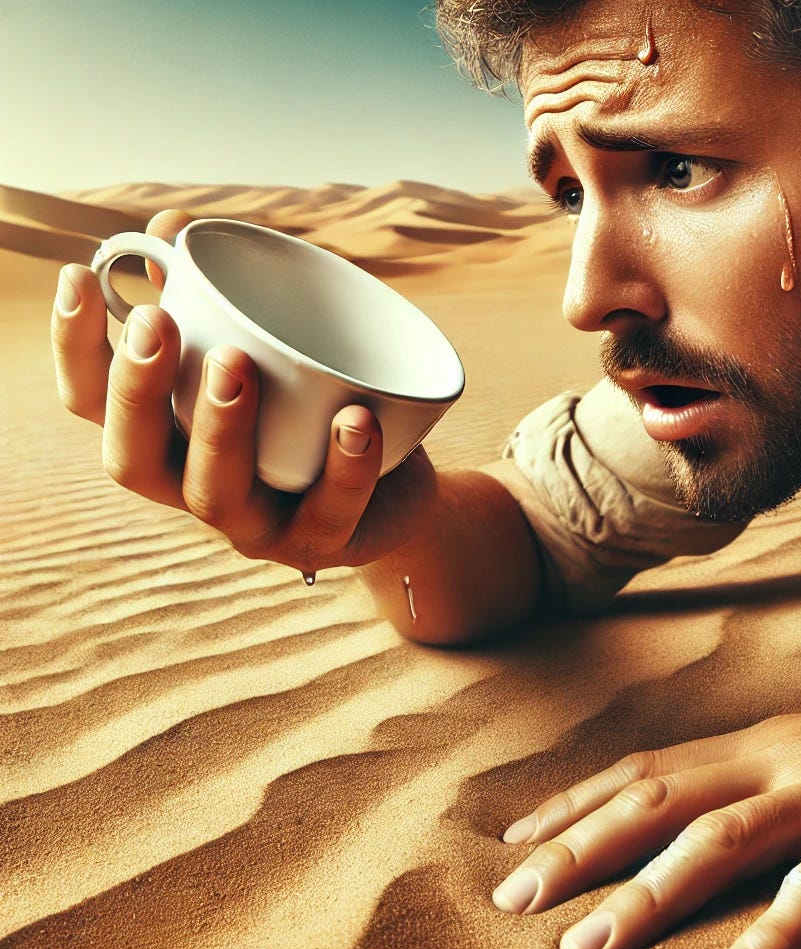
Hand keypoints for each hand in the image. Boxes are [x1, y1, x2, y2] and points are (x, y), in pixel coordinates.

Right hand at [51, 210, 436, 573]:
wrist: (395, 493)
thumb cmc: (316, 412)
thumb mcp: (273, 352)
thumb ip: (222, 299)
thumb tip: (172, 227)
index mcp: (172, 438)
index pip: (96, 406)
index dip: (76, 349)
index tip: (77, 277)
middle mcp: (198, 485)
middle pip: (135, 460)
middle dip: (137, 392)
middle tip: (158, 323)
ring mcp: (258, 523)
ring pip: (216, 495)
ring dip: (222, 428)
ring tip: (238, 363)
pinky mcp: (323, 542)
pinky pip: (328, 511)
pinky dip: (345, 465)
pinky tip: (357, 419)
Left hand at [492, 682, 800, 948]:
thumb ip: (757, 778)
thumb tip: (697, 807)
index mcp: (755, 745)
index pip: (644, 769)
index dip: (576, 801)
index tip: (517, 839)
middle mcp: (776, 759)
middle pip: (656, 802)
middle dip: (579, 849)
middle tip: (514, 897)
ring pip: (719, 840)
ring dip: (649, 895)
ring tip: (590, 948)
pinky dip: (776, 930)